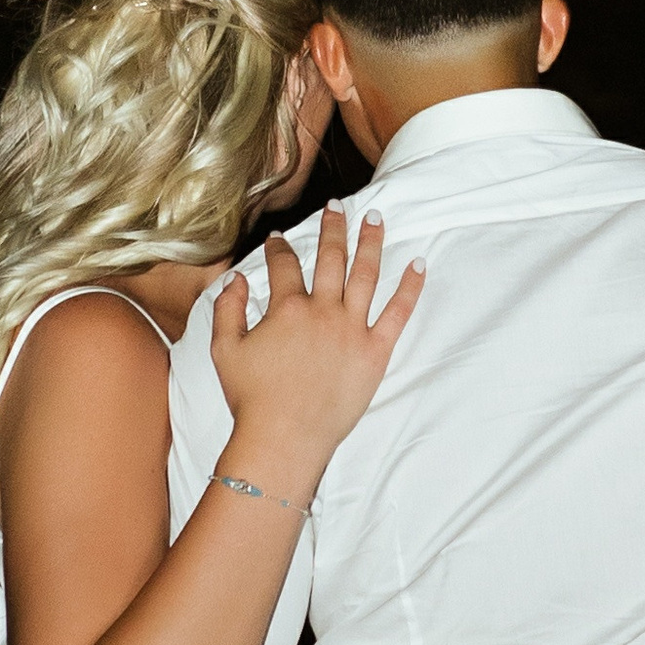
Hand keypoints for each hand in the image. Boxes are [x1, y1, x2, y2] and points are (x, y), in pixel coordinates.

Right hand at [211, 202, 421, 505]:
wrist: (285, 437)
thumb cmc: (252, 399)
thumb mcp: (225, 351)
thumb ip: (227, 311)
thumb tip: (233, 279)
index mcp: (287, 309)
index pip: (284, 266)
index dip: (279, 248)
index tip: (278, 239)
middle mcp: (323, 311)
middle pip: (331, 258)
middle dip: (332, 228)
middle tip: (336, 207)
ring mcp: (352, 329)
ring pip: (366, 274)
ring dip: (371, 242)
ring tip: (376, 217)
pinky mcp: (376, 351)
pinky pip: (398, 312)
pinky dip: (410, 287)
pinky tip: (418, 264)